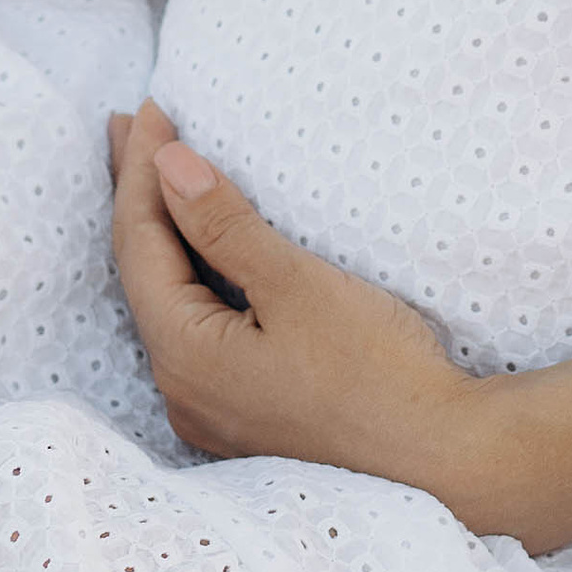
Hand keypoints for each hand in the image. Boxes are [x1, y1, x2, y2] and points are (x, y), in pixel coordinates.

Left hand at [110, 103, 492, 510]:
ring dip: (164, 235)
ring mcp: (210, 407)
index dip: (141, 172)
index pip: (140, 244)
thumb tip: (167, 166)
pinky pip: (195, 328)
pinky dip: (191, 275)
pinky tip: (203, 256)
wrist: (440, 462)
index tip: (151, 109)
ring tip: (159, 179)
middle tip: (131, 127)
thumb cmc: (376, 373)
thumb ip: (225, 226)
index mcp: (185, 354)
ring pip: (168, 302)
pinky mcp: (242, 413)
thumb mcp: (299, 285)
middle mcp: (181, 388)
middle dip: (138, 197)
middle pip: (143, 274)